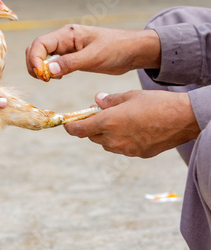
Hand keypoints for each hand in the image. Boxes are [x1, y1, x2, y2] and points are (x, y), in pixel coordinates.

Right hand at [26, 24, 160, 79]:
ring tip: (49, 80)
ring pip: (43, 56)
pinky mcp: (73, 57)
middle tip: (44, 80)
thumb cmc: (116, 48)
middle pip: (37, 49)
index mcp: (67, 34)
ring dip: (40, 68)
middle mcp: (64, 39)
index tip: (41, 75)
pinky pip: (53, 63)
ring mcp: (67, 48)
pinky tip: (58, 78)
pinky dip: (50, 71)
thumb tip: (49, 70)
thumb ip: (71, 63)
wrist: (133, 51)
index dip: (35, 58)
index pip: (40, 43)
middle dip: (34, 64)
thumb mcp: (94, 57)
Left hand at [64, 90, 199, 157]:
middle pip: (91, 136)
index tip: (67, 123)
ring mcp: (126, 149)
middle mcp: (114, 139)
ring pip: (106, 143)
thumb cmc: (156, 102)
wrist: (183, 119)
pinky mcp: (137, 154)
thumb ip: (109, 100)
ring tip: (119, 120)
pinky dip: (121, 139)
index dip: (70, 127)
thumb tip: (96, 100)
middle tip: (99, 114)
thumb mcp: (129, 95)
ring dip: (106, 134)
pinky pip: (121, 148)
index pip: (79, 130)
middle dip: (91, 126)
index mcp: (109, 122)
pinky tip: (133, 128)